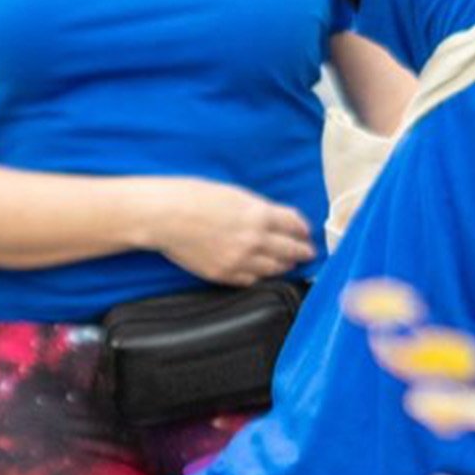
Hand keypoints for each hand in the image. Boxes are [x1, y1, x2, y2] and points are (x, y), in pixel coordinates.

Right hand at [147, 178, 315, 286]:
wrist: (165, 216)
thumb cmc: (195, 197)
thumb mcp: (235, 194)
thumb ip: (259, 209)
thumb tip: (274, 219)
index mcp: (260, 215)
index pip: (295, 225)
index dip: (303, 229)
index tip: (306, 232)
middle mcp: (255, 239)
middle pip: (291, 249)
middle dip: (303, 251)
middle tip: (309, 253)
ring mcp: (240, 259)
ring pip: (274, 268)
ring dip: (285, 265)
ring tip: (289, 264)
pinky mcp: (224, 274)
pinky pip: (251, 280)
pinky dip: (260, 276)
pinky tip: (263, 273)